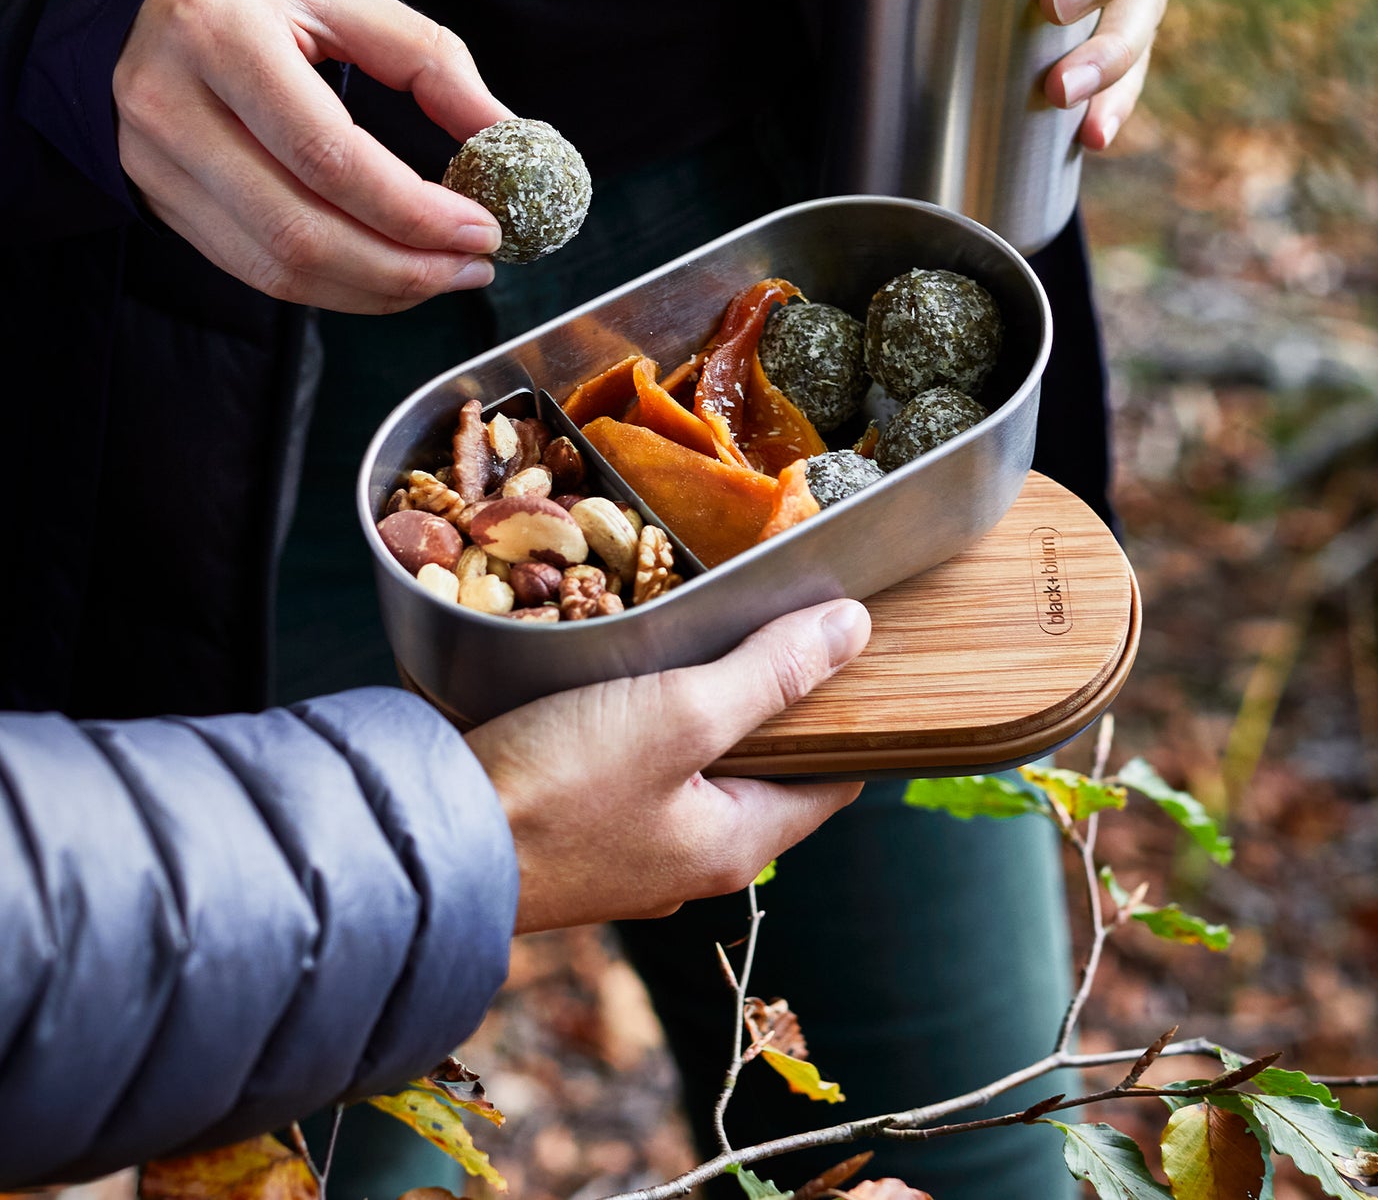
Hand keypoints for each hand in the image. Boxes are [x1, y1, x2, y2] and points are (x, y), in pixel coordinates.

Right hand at [114, 0, 509, 310]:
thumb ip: (429, 60)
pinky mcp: (157, 199)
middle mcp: (170, 107)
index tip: (484, 228)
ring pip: (274, 268)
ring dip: (373, 289)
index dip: (413, 209)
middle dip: (402, 267)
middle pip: (298, 231)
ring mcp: (152, 163)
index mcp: (221, 37)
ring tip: (442, 276)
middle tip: (474, 268)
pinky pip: (251, 270)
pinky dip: (331, 286)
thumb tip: (507, 135)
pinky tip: (385, 272)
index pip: (328, 155)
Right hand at [467, 599, 871, 931]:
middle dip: (769, 697)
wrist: (427, 843)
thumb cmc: (560, 785)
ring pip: (693, 764)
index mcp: (736, 844)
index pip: (831, 776)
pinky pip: (634, 768)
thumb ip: (768, 673)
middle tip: (769, 614)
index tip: (850, 642)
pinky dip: (642, 720)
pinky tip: (621, 673)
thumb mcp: (680, 714)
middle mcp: (690, 858)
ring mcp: (629, 849)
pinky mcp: (575, 830)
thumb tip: (854, 629)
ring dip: (698, 703)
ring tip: (694, 630)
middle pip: (761, 767)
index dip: (849, 709)